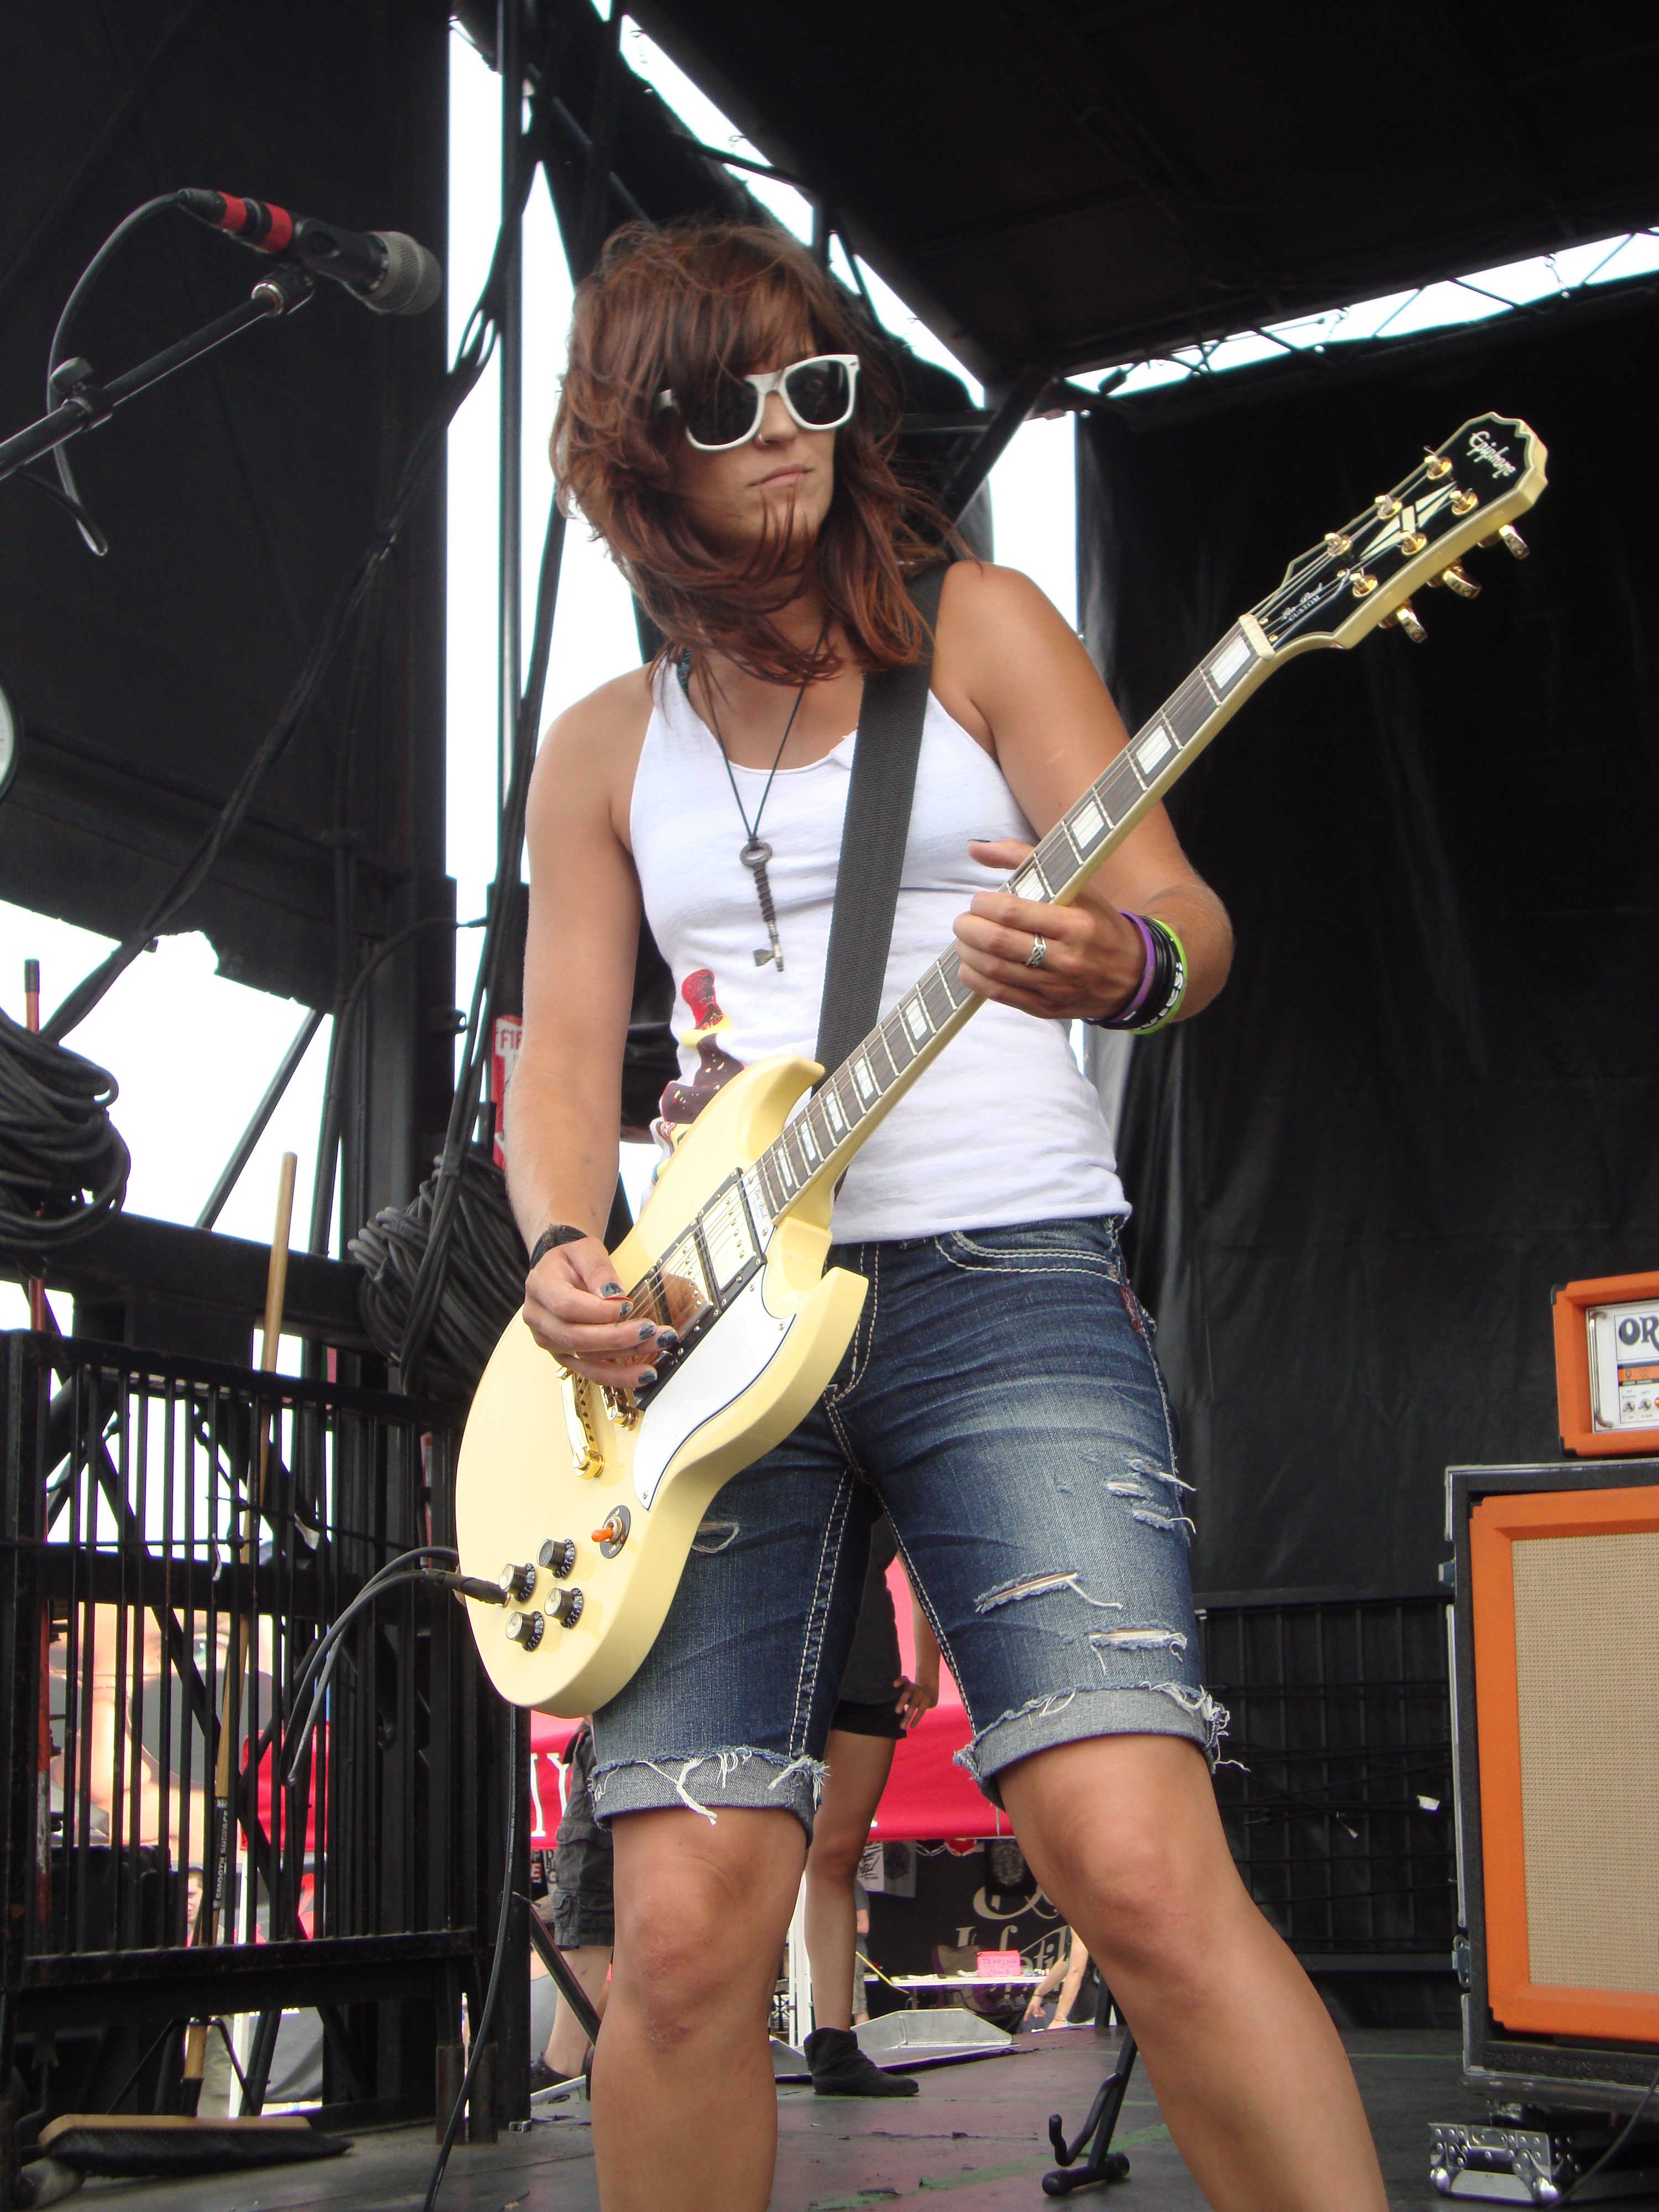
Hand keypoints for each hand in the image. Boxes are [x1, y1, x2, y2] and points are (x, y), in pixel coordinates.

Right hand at [522, 1234, 671, 1387]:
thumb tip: (615, 1296)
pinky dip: (618, 1375)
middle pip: (575, 1337)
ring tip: (656, 1348)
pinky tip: (642, 1374)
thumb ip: (599, 1271)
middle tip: (649, 1330)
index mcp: (540, 1287)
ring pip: (586, 1357)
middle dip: (616, 1337)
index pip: (566, 1306)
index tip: (627, 1307)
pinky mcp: (564, 1355)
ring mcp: (549, 1340)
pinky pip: (590, 1371)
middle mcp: (539, 1318)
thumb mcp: (586, 1251)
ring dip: (624, 1357)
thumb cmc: (572, 1260)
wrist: (561, 1271)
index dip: (598, 1311)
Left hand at [893, 1668, 938, 1732]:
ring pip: (913, 1705)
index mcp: (908, 1684)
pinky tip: (911, 1727)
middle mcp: (915, 1688)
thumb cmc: (912, 1693)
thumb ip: (896, 1696)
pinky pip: (920, 1711)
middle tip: (896, 1711)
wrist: (930, 1690)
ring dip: (907, 1716)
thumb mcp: (906, 1691)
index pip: (904, 1680)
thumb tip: (882, 1708)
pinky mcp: (927, 1701)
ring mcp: (922, 1694)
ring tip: (901, 1726)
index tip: (894, 1685)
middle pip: (907, 1694)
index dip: (900, 1681)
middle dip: (902, 1702)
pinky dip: (915, 1720)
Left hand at [954, 838, 1145, 1021]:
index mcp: (1075, 923)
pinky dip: (975, 979)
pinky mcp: (1046, 1007)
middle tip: (963, 921)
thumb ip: (1023, 859)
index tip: (978, 900)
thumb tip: (974, 848)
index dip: (984, 905)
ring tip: (965, 941)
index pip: (1013, 912)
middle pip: (998, 942)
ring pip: (994, 970)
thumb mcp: (1075, 885)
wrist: (1132, 974)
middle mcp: (1066, 957)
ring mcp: (1055, 986)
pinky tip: (970, 966)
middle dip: (969, 929)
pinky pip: (1000, 994)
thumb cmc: (1097, 923)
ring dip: (968, 953)